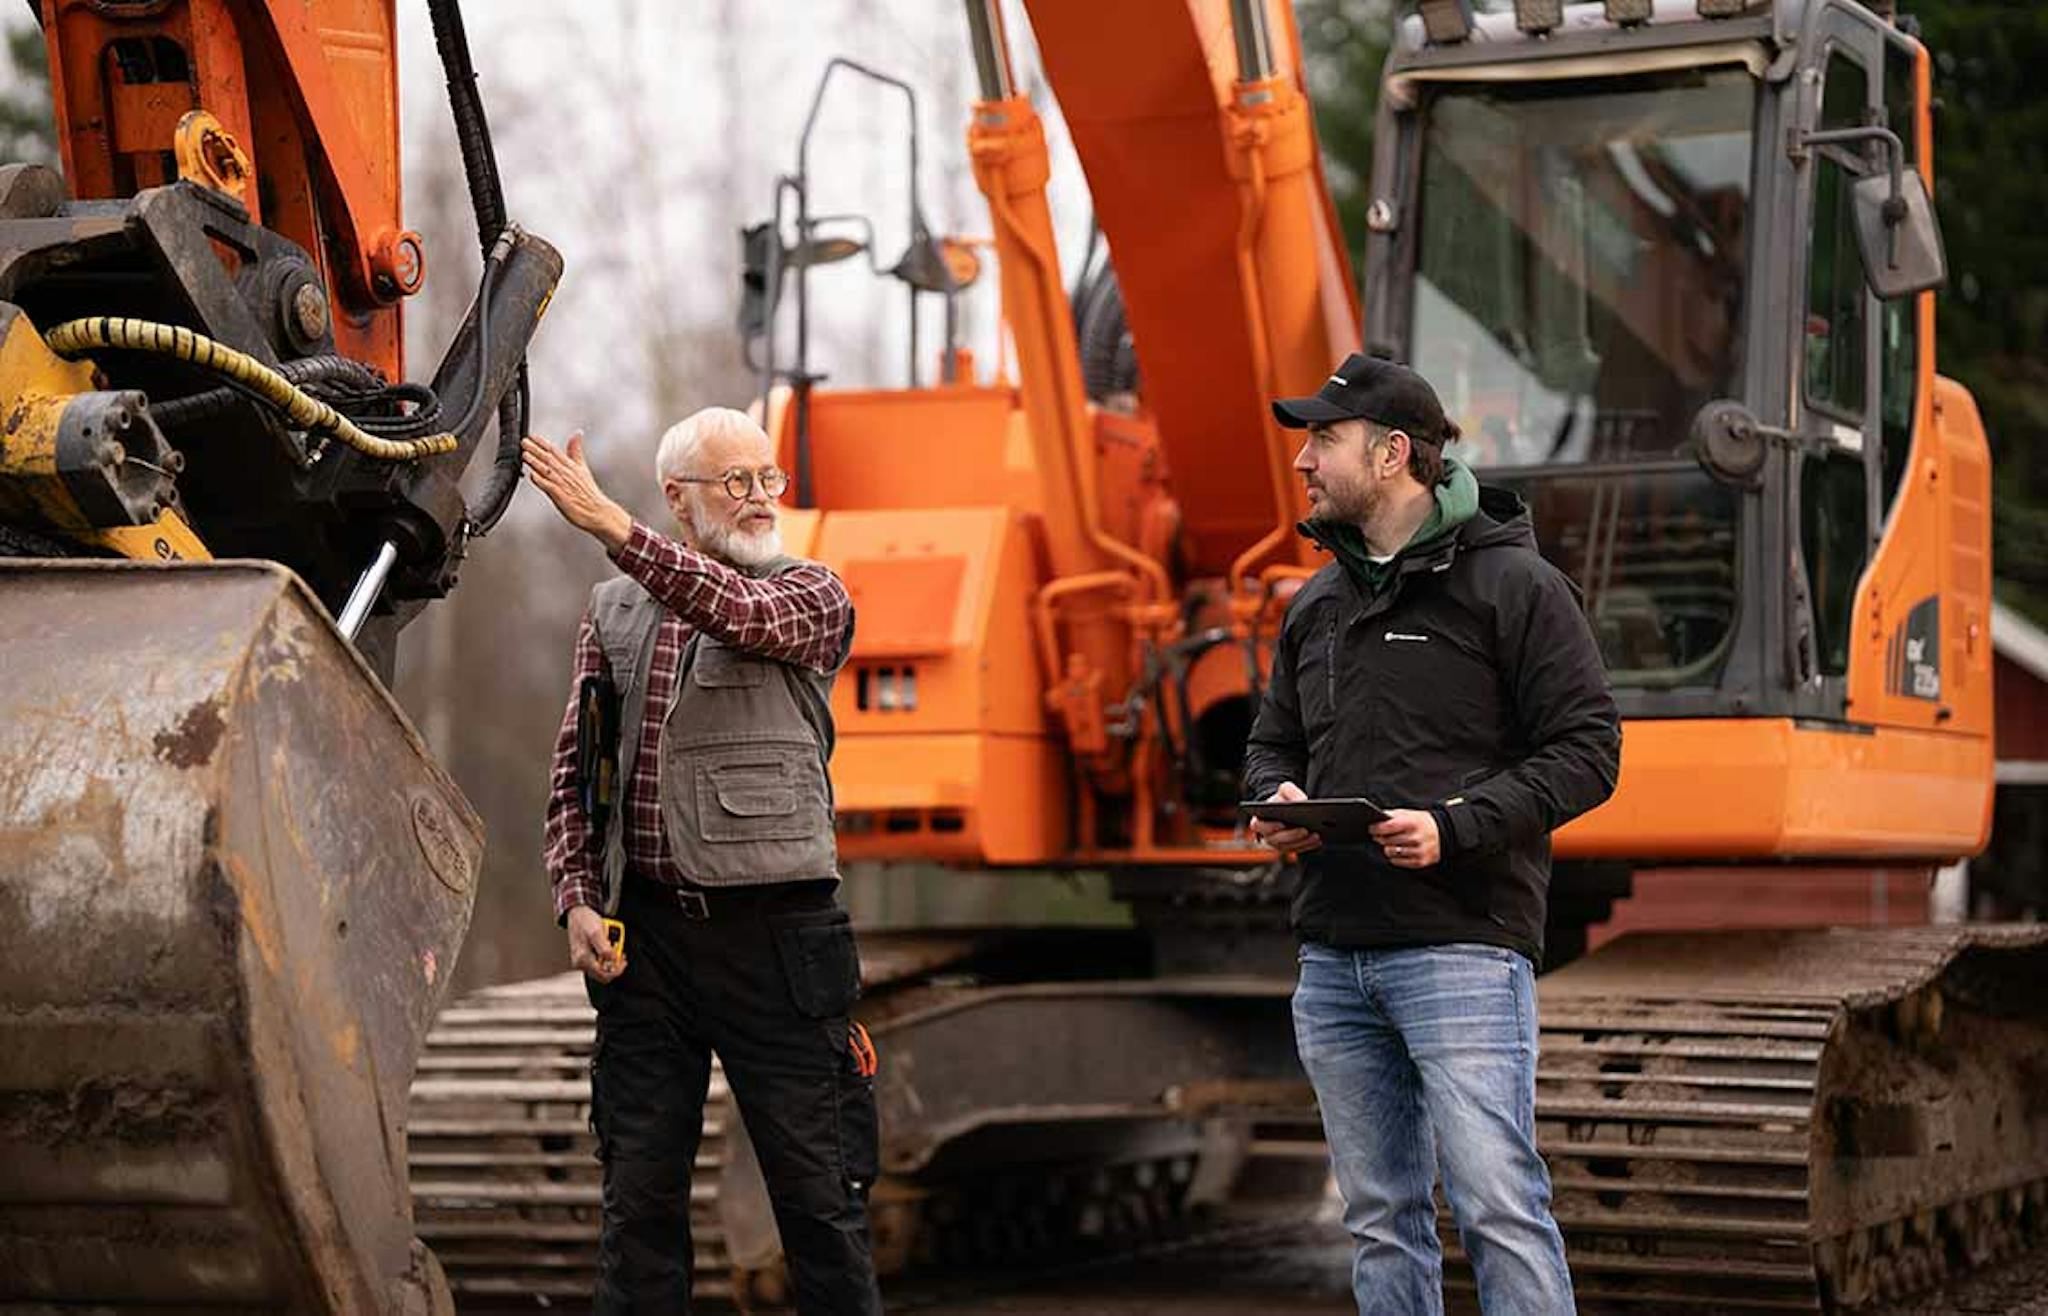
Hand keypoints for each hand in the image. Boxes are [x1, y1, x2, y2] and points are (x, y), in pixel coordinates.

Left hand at [523, 430, 633, 551]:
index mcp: (571, 466)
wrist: (597, 512)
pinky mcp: (561, 496)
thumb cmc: (589, 493)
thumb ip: (576, 451)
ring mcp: (563, 485)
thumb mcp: (583, 467)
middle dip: (535, 449)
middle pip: (549, 459)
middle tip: (524, 442)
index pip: (555, 451)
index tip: (532, 436)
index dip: (542, 443)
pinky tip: (532, 475)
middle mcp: (567, 474)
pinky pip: (549, 487)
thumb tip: (577, 434)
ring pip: (547, 471)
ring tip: (525, 455)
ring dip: (535, 462)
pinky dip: (541, 481)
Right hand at [566, 904, 624, 981]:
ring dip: (610, 960)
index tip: (623, 959)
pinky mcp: (584, 957)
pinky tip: (608, 947)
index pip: (604, 975)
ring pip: (601, 969)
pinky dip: (606, 956)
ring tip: (614, 947)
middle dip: (614, 964)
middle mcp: (580, 963)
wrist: (577, 913)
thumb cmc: (585, 921)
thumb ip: (604, 948)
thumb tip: (612, 960)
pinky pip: (598, 962)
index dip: (617, 969)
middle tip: (620, 952)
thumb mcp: (597, 932)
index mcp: (583, 959)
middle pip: (603, 974)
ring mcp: (581, 961)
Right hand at [1247, 781, 1322, 856]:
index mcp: (1259, 821)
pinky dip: (1308, 845)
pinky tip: (1318, 839)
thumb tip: (1302, 800)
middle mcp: (1267, 836)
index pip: (1259, 826)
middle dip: (1292, 835)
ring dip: (1303, 842)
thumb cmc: (1283, 799)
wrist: (1287, 808)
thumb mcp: (1285, 789)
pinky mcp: (1290, 848)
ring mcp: (1278, 844)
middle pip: (1277, 840)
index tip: (1282, 824)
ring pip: (1289, 847)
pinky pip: (1299, 849)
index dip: (1270, 826)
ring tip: (1316, 834)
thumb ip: (1290, 790)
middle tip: (1305, 830)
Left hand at [1371, 809, 1439, 868]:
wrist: (1444, 834)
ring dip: (1387, 847)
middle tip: (1380, 835)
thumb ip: (1392, 815)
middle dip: (1380, 838)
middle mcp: (1415, 838)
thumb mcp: (1409, 813)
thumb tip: (1375, 818)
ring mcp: (1418, 851)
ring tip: (1391, 843)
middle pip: (1386, 841)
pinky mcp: (1419, 862)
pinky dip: (1395, 856)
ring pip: (1390, 852)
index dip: (1376, 828)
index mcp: (1412, 823)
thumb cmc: (1422, 823)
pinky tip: (1399, 850)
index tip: (1371, 829)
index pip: (1387, 827)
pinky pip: (1397, 862)